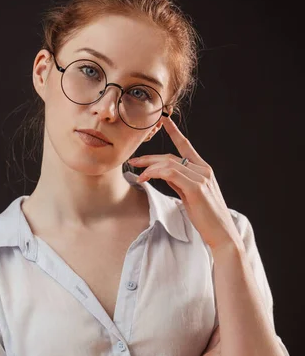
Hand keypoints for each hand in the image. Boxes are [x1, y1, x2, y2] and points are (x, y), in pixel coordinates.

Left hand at [127, 118, 243, 252]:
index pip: (186, 146)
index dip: (175, 132)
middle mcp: (203, 170)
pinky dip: (155, 173)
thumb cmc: (206, 218)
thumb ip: (179, 182)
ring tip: (138, 173)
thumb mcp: (190, 196)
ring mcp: (201, 178)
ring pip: (169, 164)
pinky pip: (171, 173)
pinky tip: (145, 177)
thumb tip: (163, 174)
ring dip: (149, 167)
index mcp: (203, 170)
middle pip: (171, 156)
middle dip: (150, 158)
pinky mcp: (196, 188)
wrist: (221, 234)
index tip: (164, 121)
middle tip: (134, 161)